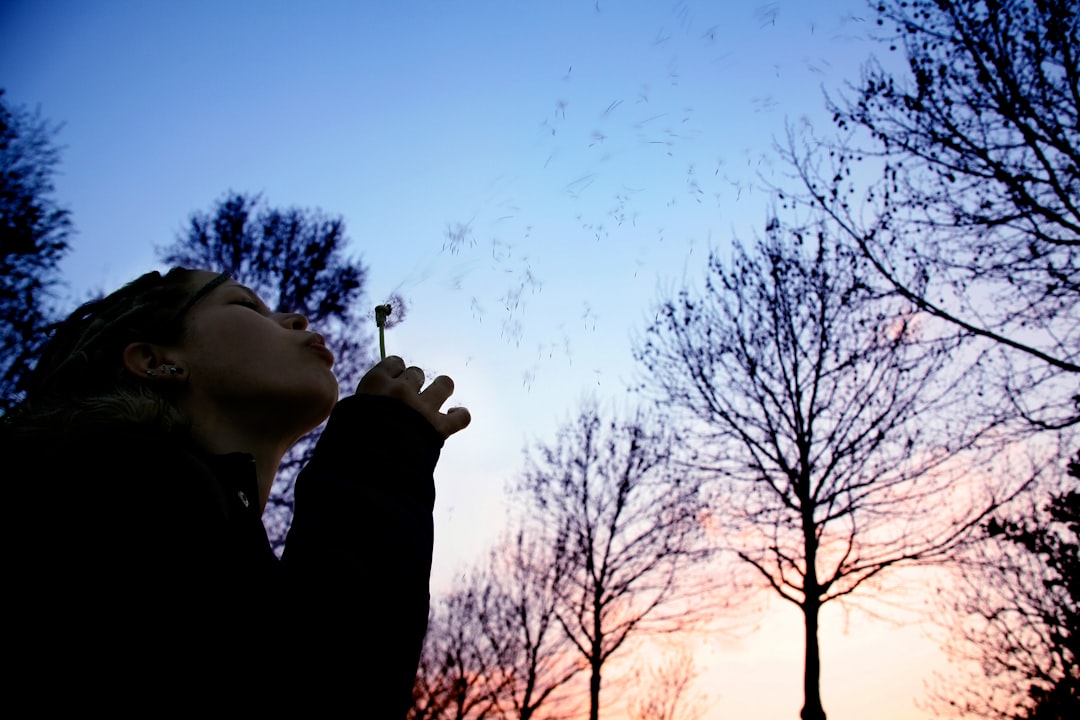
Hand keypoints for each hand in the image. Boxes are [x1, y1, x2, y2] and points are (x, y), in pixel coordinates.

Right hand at [355, 355, 470, 437]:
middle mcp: (401, 390)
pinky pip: (462, 417)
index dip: (395, 372)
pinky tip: (454, 416)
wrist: (367, 469)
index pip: (394, 362)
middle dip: (414, 385)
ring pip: (444, 384)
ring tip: (434, 400)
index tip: (392, 383)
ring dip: (441, 389)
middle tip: (405, 402)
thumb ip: (365, 403)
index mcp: (376, 382)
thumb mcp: (347, 416)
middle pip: (416, 373)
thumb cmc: (350, 444)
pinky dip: (460, 416)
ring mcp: (422, 408)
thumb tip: (374, 398)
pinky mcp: (439, 429)